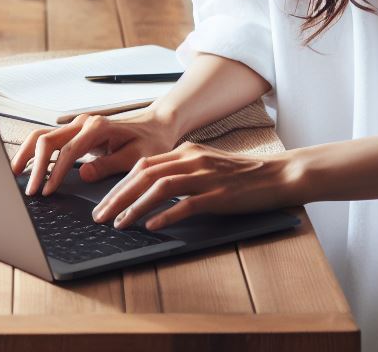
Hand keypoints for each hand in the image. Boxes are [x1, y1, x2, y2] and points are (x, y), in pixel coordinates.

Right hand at [10, 106, 180, 196]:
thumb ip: (109, 165)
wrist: (156, 125)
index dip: (54, 172)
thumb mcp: (136, 157)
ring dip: (27, 154)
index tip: (46, 192)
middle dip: (35, 165)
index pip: (68, 151)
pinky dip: (34, 151)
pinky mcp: (75, 132)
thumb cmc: (149, 142)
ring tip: (15, 175)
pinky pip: (49, 139)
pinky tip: (27, 167)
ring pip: (42, 135)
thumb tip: (82, 174)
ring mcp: (78, 126)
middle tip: (29, 191)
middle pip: (47, 140)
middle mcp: (84, 123)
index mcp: (98, 128)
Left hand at [89, 141, 300, 231]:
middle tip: (100, 216)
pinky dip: (165, 215)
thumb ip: (182, 172)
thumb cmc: (242, 175)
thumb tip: (152, 188)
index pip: (143, 164)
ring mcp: (205, 177)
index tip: (104, 202)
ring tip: (118, 224)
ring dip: (134, 206)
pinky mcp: (218, 195)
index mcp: (187, 151)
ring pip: (160, 187)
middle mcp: (192, 160)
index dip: (120, 183)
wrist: (277, 175)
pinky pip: (186, 204)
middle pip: (145, 174)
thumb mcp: (207, 165)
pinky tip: (151, 226)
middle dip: (118, 196)